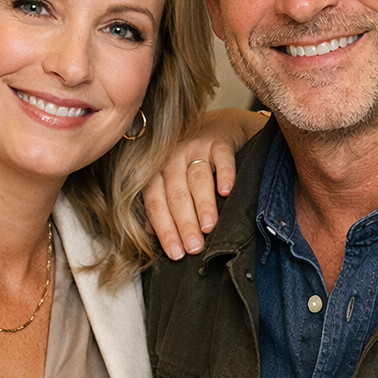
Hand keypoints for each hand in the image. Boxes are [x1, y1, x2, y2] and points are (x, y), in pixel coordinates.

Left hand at [143, 109, 268, 258]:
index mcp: (157, 171)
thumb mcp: (172, 179)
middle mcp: (173, 157)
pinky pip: (222, 157)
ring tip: (209, 228)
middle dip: (184, 223)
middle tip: (194, 247)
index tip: (175, 253)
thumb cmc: (192, 159)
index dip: (164, 229)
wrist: (219, 125)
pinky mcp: (219, 139)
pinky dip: (225, 174)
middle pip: (176, 194)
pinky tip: (227, 192)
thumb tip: (149, 233)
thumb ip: (159, 204)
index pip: (156, 203)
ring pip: (197, 178)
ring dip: (203, 204)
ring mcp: (195, 146)